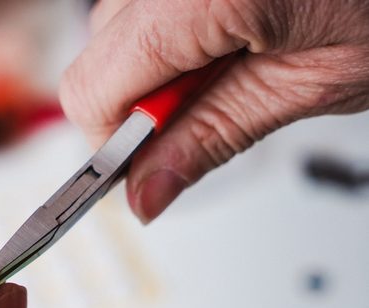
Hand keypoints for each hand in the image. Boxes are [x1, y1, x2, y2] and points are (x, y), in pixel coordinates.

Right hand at [60, 0, 368, 222]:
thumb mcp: (308, 83)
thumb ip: (212, 138)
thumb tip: (146, 194)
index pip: (94, 88)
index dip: (114, 141)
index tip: (147, 167)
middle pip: (96, 58)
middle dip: (135, 105)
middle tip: (206, 112)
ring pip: (115, 30)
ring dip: (155, 68)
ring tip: (230, 63)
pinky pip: (145, 5)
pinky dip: (173, 35)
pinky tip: (227, 35)